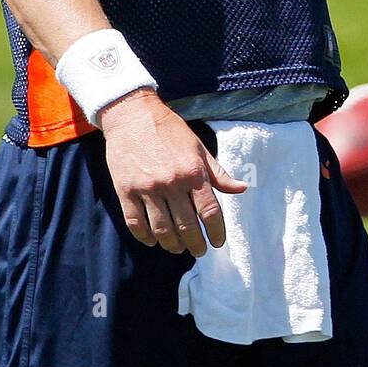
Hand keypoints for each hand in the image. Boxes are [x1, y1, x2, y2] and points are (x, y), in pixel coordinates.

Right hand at [99, 89, 245, 255]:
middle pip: (187, 227)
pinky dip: (146, 237)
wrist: (133, 116)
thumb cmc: (170, 131)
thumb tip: (242, 189)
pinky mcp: (126, 192)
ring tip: (178, 248)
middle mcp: (171, 183)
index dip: (217, 232)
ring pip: (162, 230)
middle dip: (196, 244)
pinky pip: (136, 224)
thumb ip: (218, 173)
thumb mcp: (199, 148)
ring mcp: (147, 189)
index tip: (218, 242)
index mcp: (193, 172)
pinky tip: (154, 240)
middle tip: (199, 250)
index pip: (210, 212)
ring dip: (172, 245)